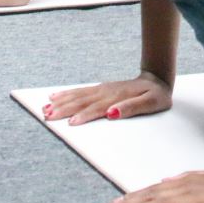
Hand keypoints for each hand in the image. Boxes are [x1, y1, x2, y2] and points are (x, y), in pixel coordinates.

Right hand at [46, 73, 172, 125]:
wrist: (158, 79)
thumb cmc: (156, 95)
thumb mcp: (151, 103)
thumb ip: (131, 108)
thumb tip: (112, 113)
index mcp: (117, 97)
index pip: (97, 108)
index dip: (84, 116)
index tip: (71, 123)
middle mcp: (106, 92)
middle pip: (82, 102)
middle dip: (64, 109)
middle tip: (47, 116)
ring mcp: (102, 89)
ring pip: (78, 96)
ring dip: (61, 102)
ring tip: (45, 108)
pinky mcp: (100, 89)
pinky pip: (80, 91)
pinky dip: (66, 94)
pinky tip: (54, 96)